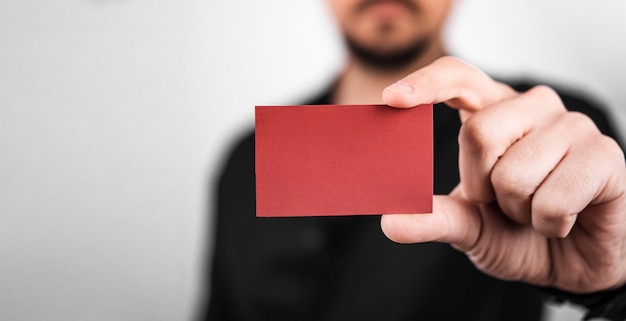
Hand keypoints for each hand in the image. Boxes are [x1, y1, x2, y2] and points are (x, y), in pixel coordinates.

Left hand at [380, 56, 625, 293]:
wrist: (574, 262)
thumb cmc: (518, 233)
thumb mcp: (468, 226)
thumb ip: (432, 218)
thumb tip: (390, 222)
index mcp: (493, 111)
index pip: (458, 77)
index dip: (425, 83)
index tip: (392, 99)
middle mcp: (532, 107)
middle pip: (477, 133)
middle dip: (480, 186)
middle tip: (503, 202)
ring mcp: (572, 126)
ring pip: (514, 173)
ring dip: (518, 211)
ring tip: (536, 211)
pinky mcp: (605, 155)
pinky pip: (554, 198)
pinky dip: (550, 224)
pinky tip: (564, 220)